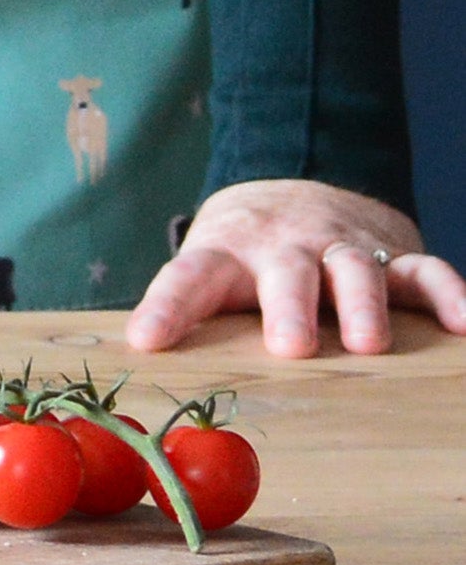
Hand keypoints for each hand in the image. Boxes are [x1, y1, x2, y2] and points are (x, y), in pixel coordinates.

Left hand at [126, 178, 465, 356]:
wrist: (290, 191)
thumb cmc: (244, 256)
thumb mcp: (210, 274)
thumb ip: (185, 317)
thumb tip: (131, 373)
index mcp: (226, 254)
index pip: (188, 276)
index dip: (165, 308)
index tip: (145, 342)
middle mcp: (284, 246)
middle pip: (285, 271)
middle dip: (289, 305)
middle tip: (291, 346)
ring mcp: (340, 246)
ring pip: (354, 269)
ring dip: (361, 304)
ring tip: (367, 346)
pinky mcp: (389, 253)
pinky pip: (422, 270)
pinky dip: (445, 293)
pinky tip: (462, 323)